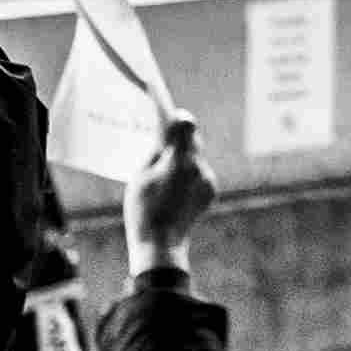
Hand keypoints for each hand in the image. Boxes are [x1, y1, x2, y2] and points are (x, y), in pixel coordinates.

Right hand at [128, 114, 213, 274]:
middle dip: (177, 136)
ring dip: (182, 156)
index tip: (162, 104)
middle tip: (161, 137)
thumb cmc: (143, 210)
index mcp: (179, 161)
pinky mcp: (210, 191)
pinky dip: (187, 172)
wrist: (161, 246)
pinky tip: (173, 186)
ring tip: (164, 169)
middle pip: (191, 138)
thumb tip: (164, 138)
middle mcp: (198, 167)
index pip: (183, 123)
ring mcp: (207, 180)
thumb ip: (155, 153)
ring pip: (196, 156)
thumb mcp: (139, 176)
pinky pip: (199, 172)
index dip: (172, 113)